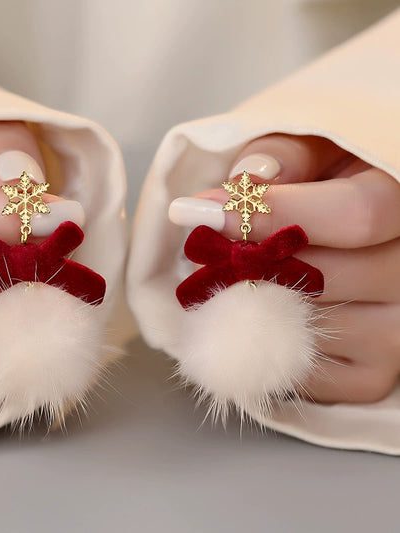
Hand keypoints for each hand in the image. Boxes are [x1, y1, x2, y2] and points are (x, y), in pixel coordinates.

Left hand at [171, 133, 399, 403]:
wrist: (349, 240)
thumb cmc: (325, 183)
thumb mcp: (313, 148)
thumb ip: (284, 155)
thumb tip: (243, 182)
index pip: (354, 216)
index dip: (271, 214)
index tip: (201, 211)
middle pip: (325, 278)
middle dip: (247, 266)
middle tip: (203, 254)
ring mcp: (399, 331)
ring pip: (311, 328)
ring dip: (250, 307)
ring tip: (225, 284)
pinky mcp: (376, 374)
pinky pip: (311, 378)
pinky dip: (268, 351)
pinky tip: (256, 319)